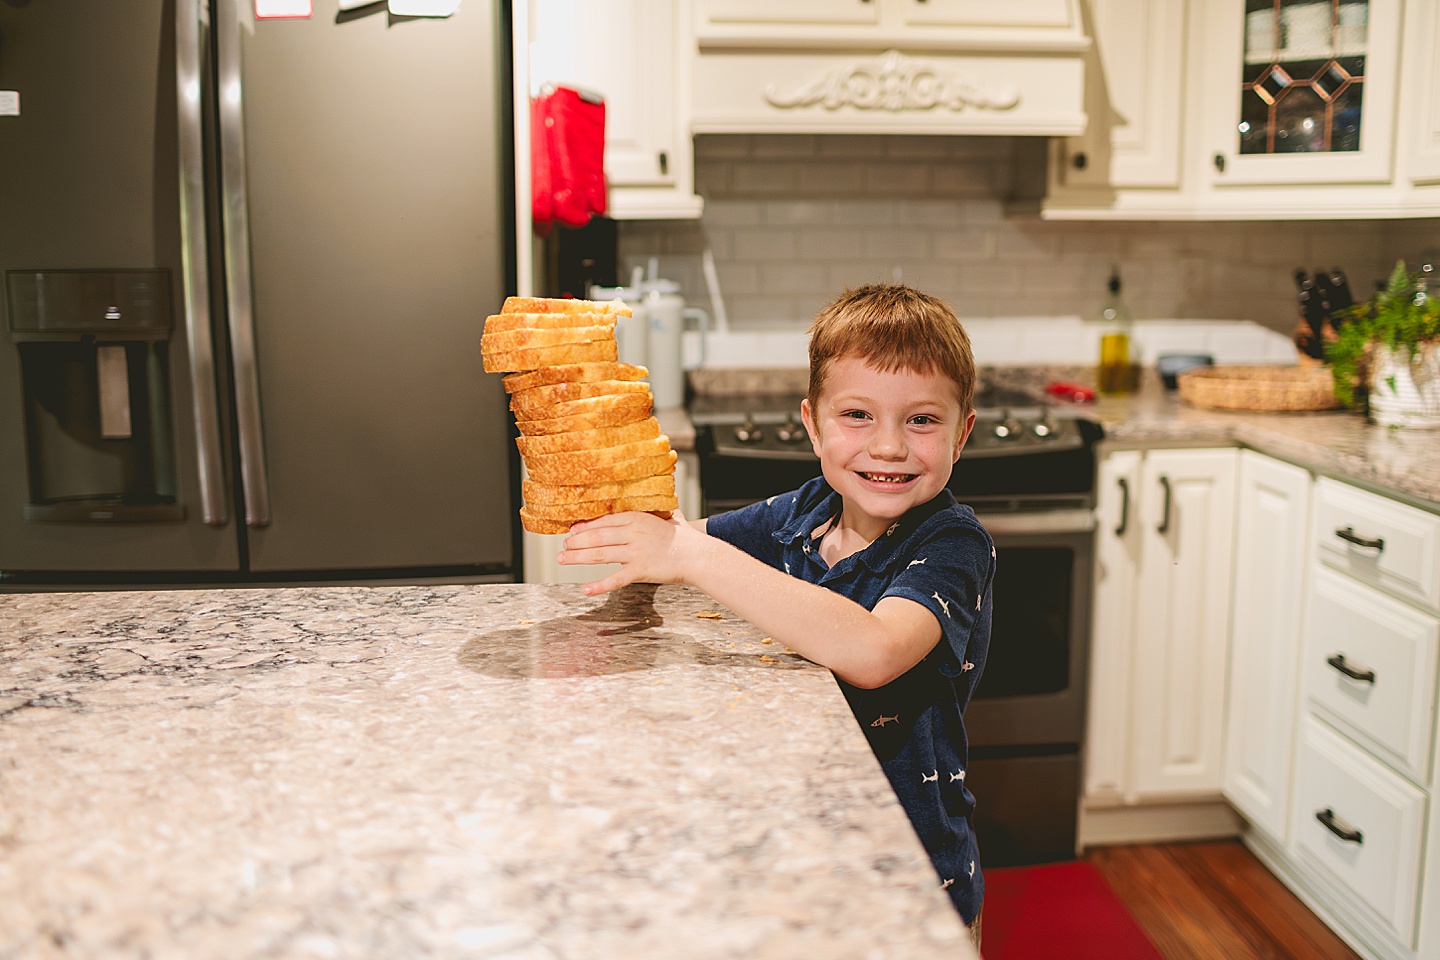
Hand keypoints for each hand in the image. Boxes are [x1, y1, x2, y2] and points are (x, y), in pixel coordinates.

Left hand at [557, 508, 702, 595]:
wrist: (699, 555)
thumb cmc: (685, 537)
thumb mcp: (670, 515)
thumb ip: (659, 507)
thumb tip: (662, 493)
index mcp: (637, 517)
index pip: (604, 520)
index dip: (585, 526)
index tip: (571, 531)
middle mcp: (633, 533)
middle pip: (597, 536)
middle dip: (576, 542)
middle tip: (562, 547)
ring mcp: (636, 552)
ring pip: (600, 554)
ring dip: (578, 557)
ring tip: (562, 560)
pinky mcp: (641, 570)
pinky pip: (616, 579)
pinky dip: (599, 586)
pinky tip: (585, 590)